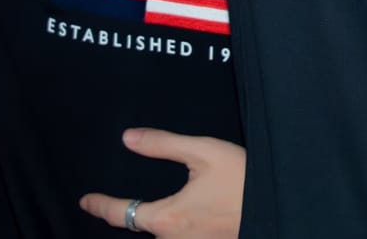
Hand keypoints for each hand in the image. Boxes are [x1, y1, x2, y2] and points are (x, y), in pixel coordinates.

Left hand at [80, 131, 243, 237]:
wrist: (279, 206)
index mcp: (167, 217)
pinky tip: (184, 218)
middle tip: (120, 205)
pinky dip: (172, 231)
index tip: (86, 201)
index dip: (100, 206)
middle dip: (131, 217)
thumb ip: (164, 145)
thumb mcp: (206, 153)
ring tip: (151, 210)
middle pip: (141, 230)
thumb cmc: (244, 181)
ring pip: (160, 238)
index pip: (121, 215)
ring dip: (154, 225)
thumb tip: (129, 138)